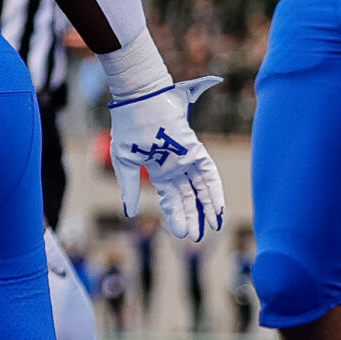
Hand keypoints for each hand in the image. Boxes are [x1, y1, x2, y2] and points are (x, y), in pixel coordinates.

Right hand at [109, 75, 224, 239]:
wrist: (138, 101)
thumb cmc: (128, 126)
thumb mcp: (124, 161)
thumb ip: (129, 186)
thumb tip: (129, 213)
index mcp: (159, 169)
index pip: (170, 197)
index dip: (175, 214)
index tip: (179, 233)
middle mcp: (176, 166)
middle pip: (187, 196)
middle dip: (191, 217)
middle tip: (193, 238)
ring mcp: (187, 159)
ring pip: (200, 189)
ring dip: (205, 208)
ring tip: (208, 229)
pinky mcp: (195, 151)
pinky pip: (209, 174)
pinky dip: (213, 191)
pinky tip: (216, 209)